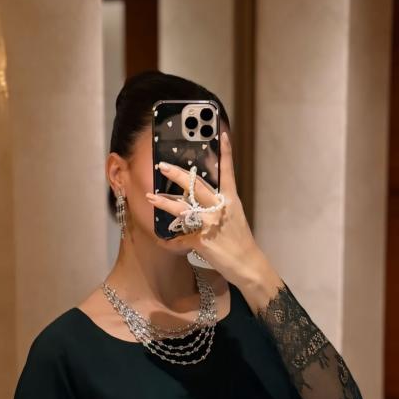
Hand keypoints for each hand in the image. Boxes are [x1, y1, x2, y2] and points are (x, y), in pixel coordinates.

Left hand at [145, 130, 264, 287]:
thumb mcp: (233, 218)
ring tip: (150, 197)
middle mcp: (220, 208)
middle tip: (163, 166)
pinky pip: (180, 239)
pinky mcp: (201, 241)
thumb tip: (200, 199)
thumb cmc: (240, 242)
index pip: (228, 172)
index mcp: (230, 200)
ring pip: (183, 209)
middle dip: (178, 175)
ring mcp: (210, 224)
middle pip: (196, 186)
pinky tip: (162, 241)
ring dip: (164, 202)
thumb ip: (218, 206)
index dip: (225, 153)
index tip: (221, 134)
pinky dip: (170, 242)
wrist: (248, 265)